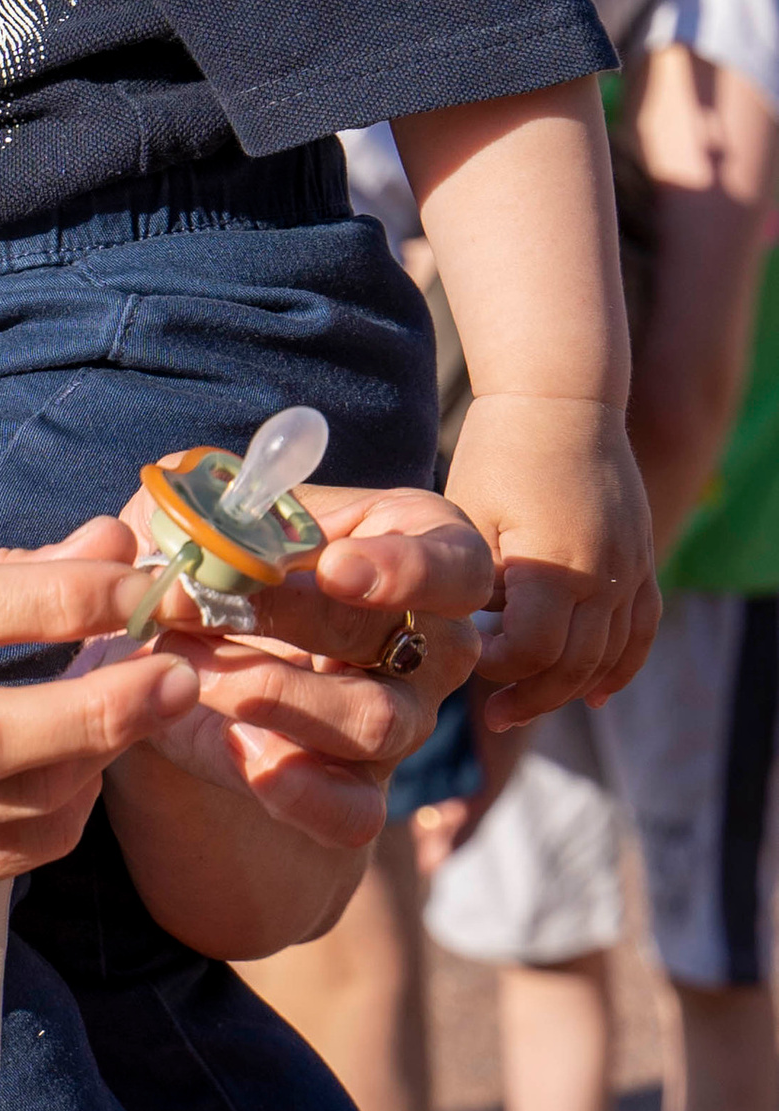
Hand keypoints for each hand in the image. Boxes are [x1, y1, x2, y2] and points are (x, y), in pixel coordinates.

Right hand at [0, 547, 200, 923]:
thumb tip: (107, 547)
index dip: (52, 601)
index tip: (135, 584)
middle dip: (99, 705)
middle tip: (175, 673)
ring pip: (8, 807)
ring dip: (97, 756)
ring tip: (138, 707)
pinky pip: (10, 858)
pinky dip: (68, 807)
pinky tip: (83, 763)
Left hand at [109, 482, 489, 849]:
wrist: (166, 660)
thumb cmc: (199, 564)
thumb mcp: (194, 518)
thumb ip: (201, 506)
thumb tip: (199, 521)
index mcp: (413, 548)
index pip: (455, 562)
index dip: (407, 567)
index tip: (333, 568)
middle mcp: (431, 639)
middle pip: (407, 640)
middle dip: (291, 618)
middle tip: (198, 604)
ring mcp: (404, 720)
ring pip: (378, 721)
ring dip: (274, 692)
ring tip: (188, 667)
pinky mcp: (358, 791)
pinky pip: (357, 812)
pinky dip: (300, 790)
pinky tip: (244, 753)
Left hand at [441, 391, 658, 727]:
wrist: (562, 397)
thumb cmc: (500, 452)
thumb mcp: (472, 517)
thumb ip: (479, 584)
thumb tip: (472, 637)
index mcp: (555, 566)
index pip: (534, 652)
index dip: (500, 671)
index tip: (467, 666)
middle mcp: (604, 575)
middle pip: (576, 665)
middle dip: (531, 696)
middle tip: (492, 713)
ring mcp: (631, 567)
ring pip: (612, 655)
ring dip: (572, 688)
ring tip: (527, 707)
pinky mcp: (641, 556)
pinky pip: (642, 627)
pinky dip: (622, 665)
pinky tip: (596, 695)